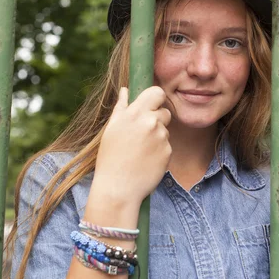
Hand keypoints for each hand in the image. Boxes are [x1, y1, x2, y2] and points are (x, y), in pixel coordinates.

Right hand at [92, 86, 171, 205]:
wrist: (118, 188)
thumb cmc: (110, 158)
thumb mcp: (112, 129)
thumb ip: (121, 107)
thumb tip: (125, 90)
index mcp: (134, 113)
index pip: (157, 92)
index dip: (156, 98)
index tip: (151, 106)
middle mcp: (150, 122)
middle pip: (165, 111)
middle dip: (157, 119)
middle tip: (142, 134)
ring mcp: (161, 137)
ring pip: (165, 130)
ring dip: (157, 136)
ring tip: (140, 150)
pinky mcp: (168, 151)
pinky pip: (167, 145)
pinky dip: (159, 150)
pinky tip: (146, 160)